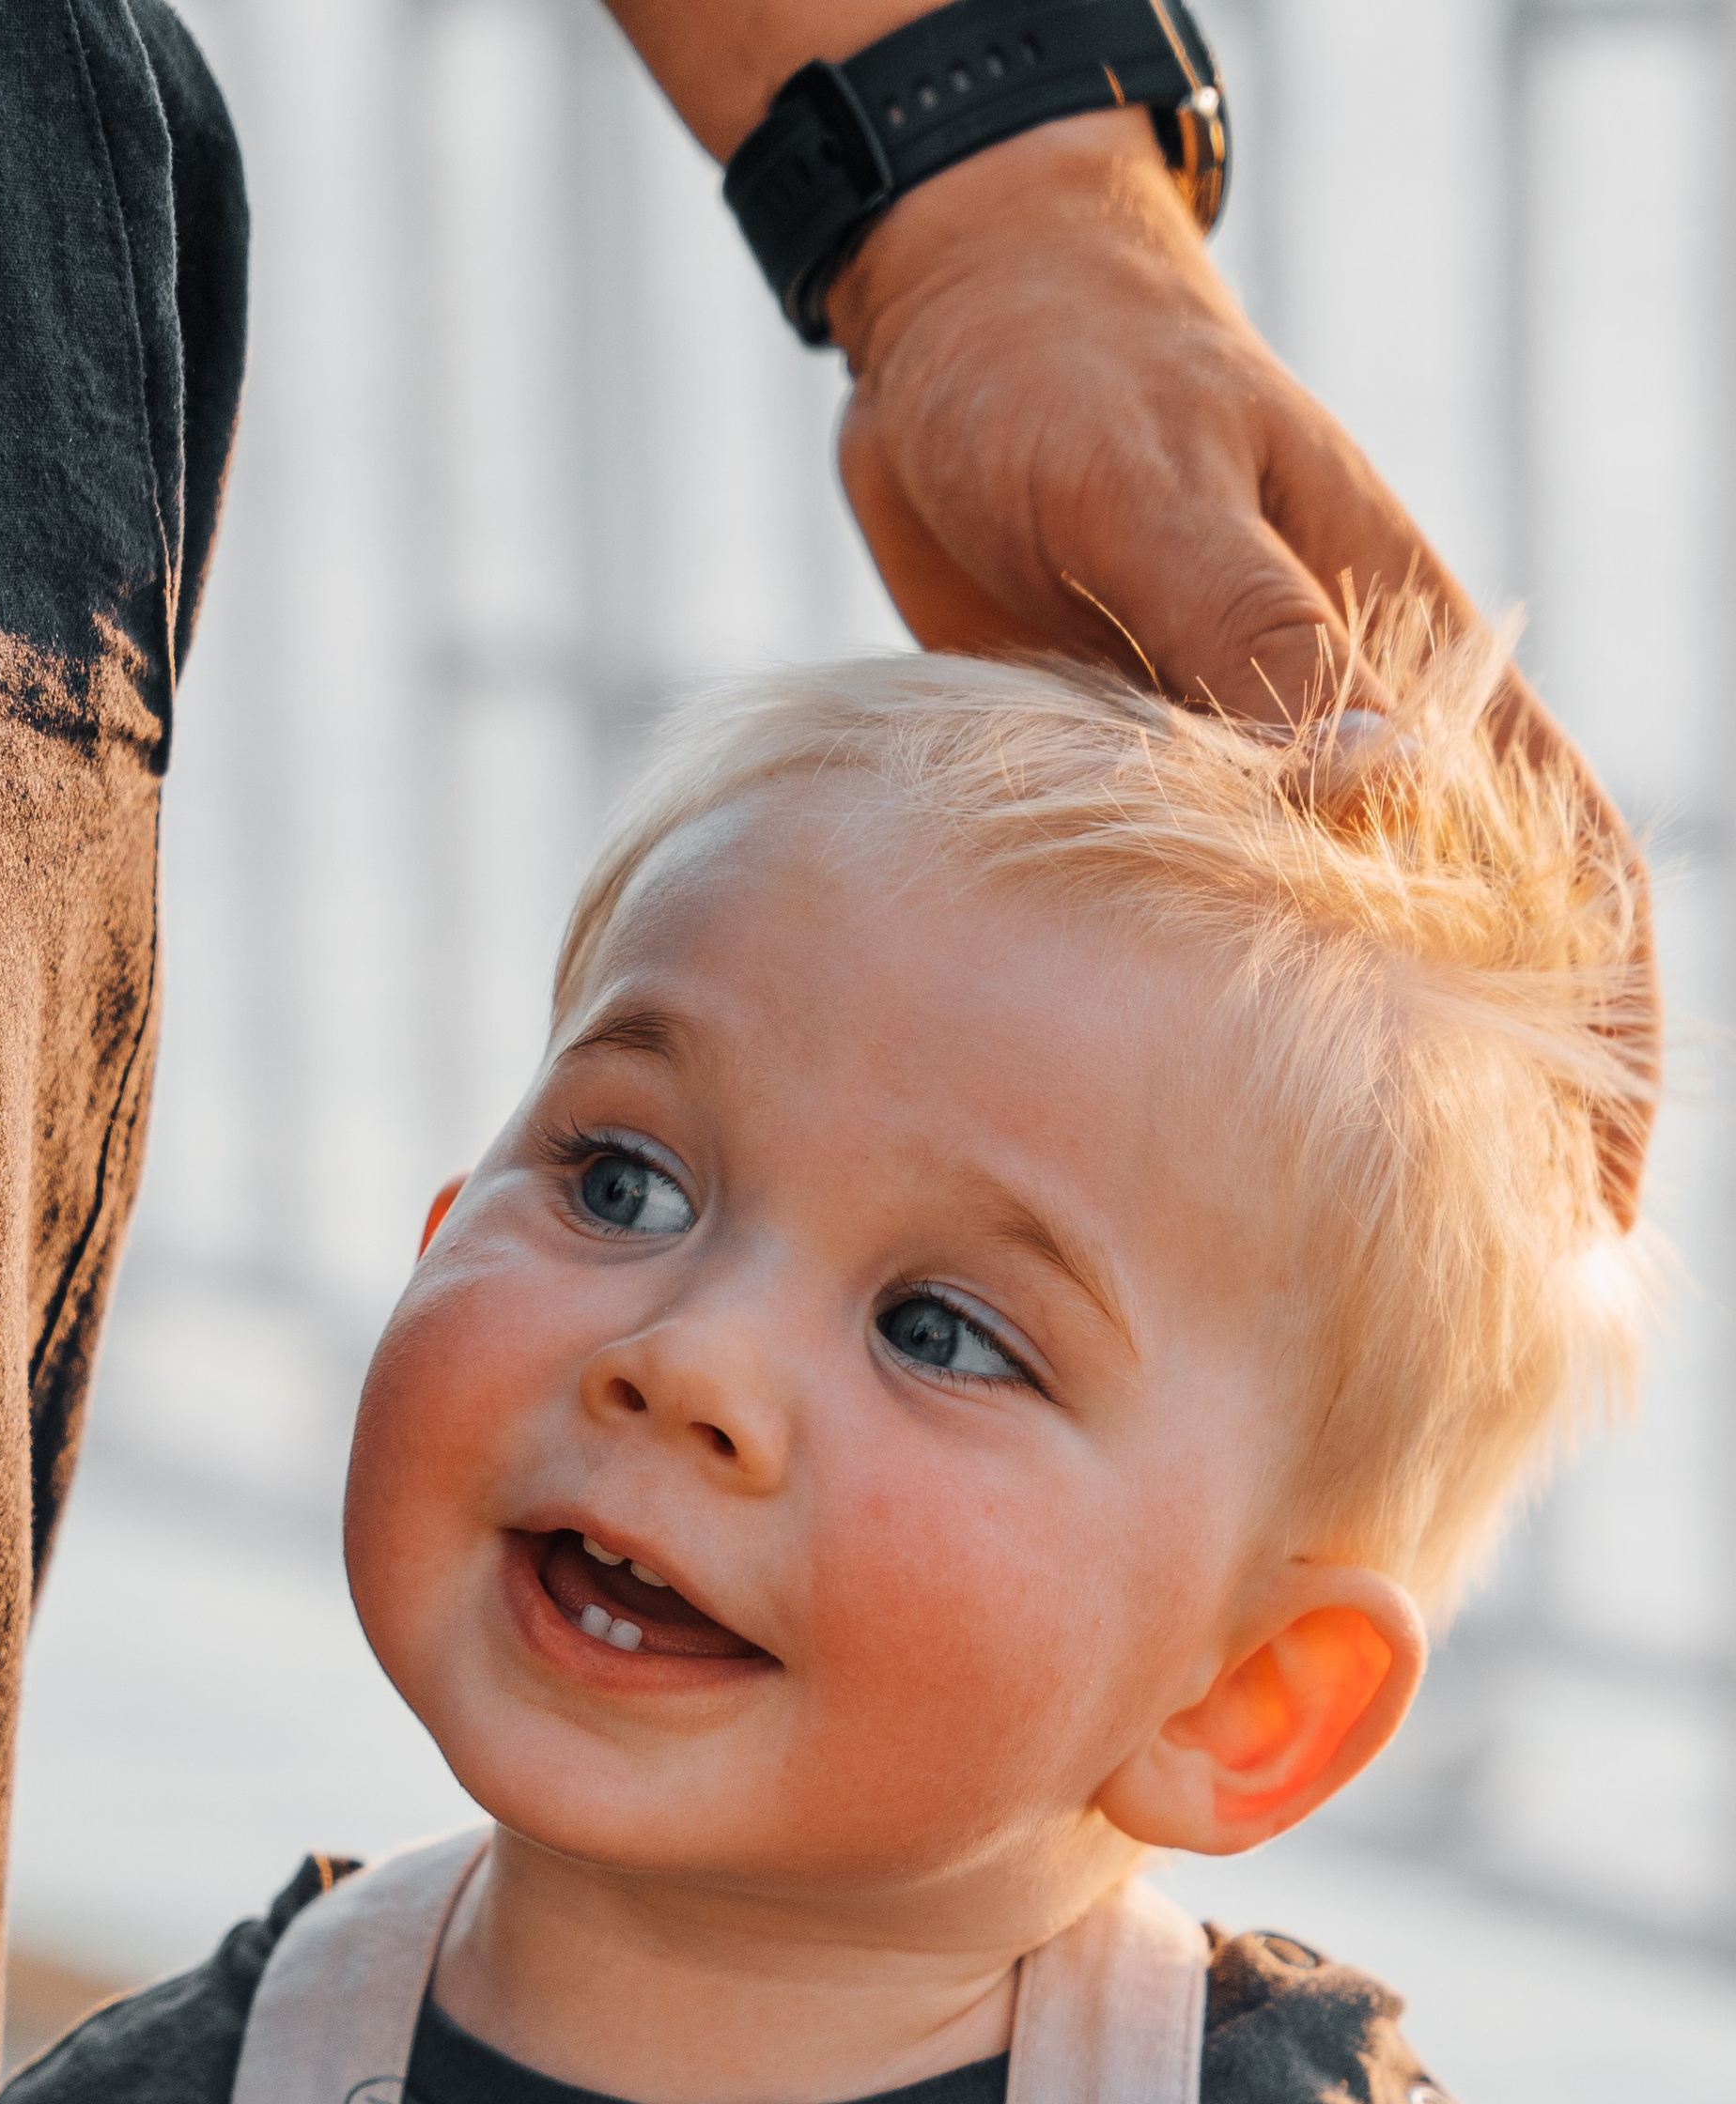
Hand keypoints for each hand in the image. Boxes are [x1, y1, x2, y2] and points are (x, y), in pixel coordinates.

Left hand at [825, 108, 1653, 1214]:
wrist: (955, 322)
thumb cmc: (1068, 381)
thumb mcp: (1151, 499)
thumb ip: (1249, 647)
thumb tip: (1377, 796)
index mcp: (1418, 675)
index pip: (1568, 895)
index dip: (1601, 1065)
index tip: (1594, 1223)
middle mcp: (1355, 749)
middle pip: (1473, 979)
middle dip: (1491, 1146)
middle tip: (1471, 1327)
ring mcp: (1250, 786)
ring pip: (1333, 991)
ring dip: (1346, 1129)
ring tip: (1330, 1303)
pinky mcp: (1145, 806)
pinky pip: (1202, 958)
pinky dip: (1210, 1066)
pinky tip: (1177, 1187)